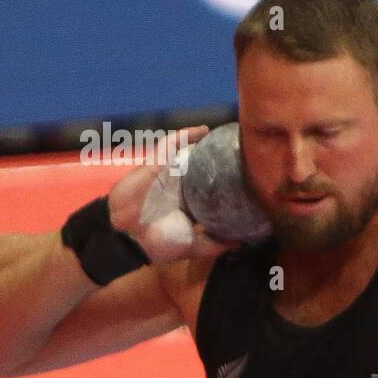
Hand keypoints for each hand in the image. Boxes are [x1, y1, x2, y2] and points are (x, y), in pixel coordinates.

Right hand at [107, 126, 240, 263]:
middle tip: (241, 151)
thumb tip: (242, 242)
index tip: (247, 174)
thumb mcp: (194, 245)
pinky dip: (186, 135)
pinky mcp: (155, 164)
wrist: (129, 239)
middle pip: (201, 166)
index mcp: (188, 201)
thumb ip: (216, 243)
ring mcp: (167, 173)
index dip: (225, 179)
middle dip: (217, 158)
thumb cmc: (159, 243)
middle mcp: (179, 185)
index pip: (210, 186)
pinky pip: (170, 144)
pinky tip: (204, 131)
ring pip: (188, 152)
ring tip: (225, 136)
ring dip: (204, 143)